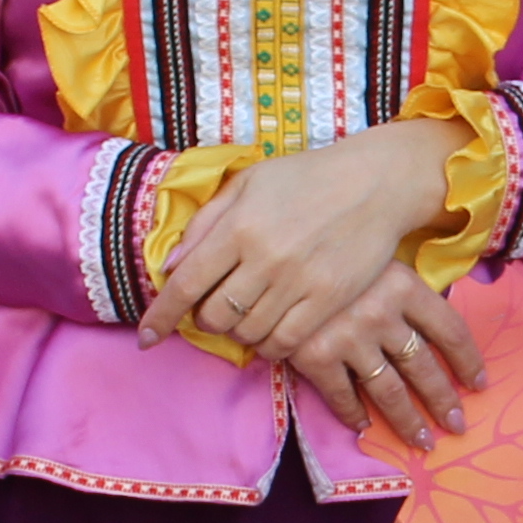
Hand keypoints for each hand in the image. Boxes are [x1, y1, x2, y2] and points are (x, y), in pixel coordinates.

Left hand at [140, 120, 459, 362]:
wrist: (375, 182)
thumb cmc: (306, 177)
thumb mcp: (248, 184)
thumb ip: (206, 223)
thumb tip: (170, 267)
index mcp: (239, 226)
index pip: (185, 284)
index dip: (160, 316)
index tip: (147, 336)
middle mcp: (264, 258)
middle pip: (214, 316)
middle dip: (205, 320)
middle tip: (216, 306)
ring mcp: (298, 282)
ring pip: (248, 333)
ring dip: (238, 332)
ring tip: (248, 314)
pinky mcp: (328, 299)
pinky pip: (286, 342)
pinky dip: (270, 345)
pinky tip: (272, 331)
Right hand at [277, 259, 489, 453]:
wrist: (267, 256)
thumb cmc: (328, 251)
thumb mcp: (373, 257)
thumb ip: (400, 289)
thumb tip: (429, 327)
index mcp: (403, 284)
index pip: (450, 329)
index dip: (468, 361)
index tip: (478, 384)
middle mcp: (382, 314)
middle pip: (423, 367)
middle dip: (444, 401)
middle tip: (458, 426)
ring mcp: (349, 338)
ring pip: (389, 391)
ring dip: (409, 421)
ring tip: (424, 440)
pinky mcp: (315, 356)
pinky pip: (342, 396)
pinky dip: (354, 415)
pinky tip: (365, 426)